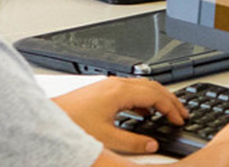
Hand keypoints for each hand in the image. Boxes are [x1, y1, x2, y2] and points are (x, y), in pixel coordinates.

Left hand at [52, 77, 183, 154]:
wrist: (47, 116)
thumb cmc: (70, 122)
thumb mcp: (106, 138)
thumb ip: (132, 143)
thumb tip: (151, 145)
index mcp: (120, 91)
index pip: (156, 95)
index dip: (172, 108)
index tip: (179, 119)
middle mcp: (115, 84)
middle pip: (152, 86)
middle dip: (170, 100)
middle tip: (181, 113)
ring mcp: (108, 85)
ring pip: (142, 86)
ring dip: (158, 98)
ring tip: (167, 112)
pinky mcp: (101, 90)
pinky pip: (131, 90)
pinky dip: (143, 99)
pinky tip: (143, 112)